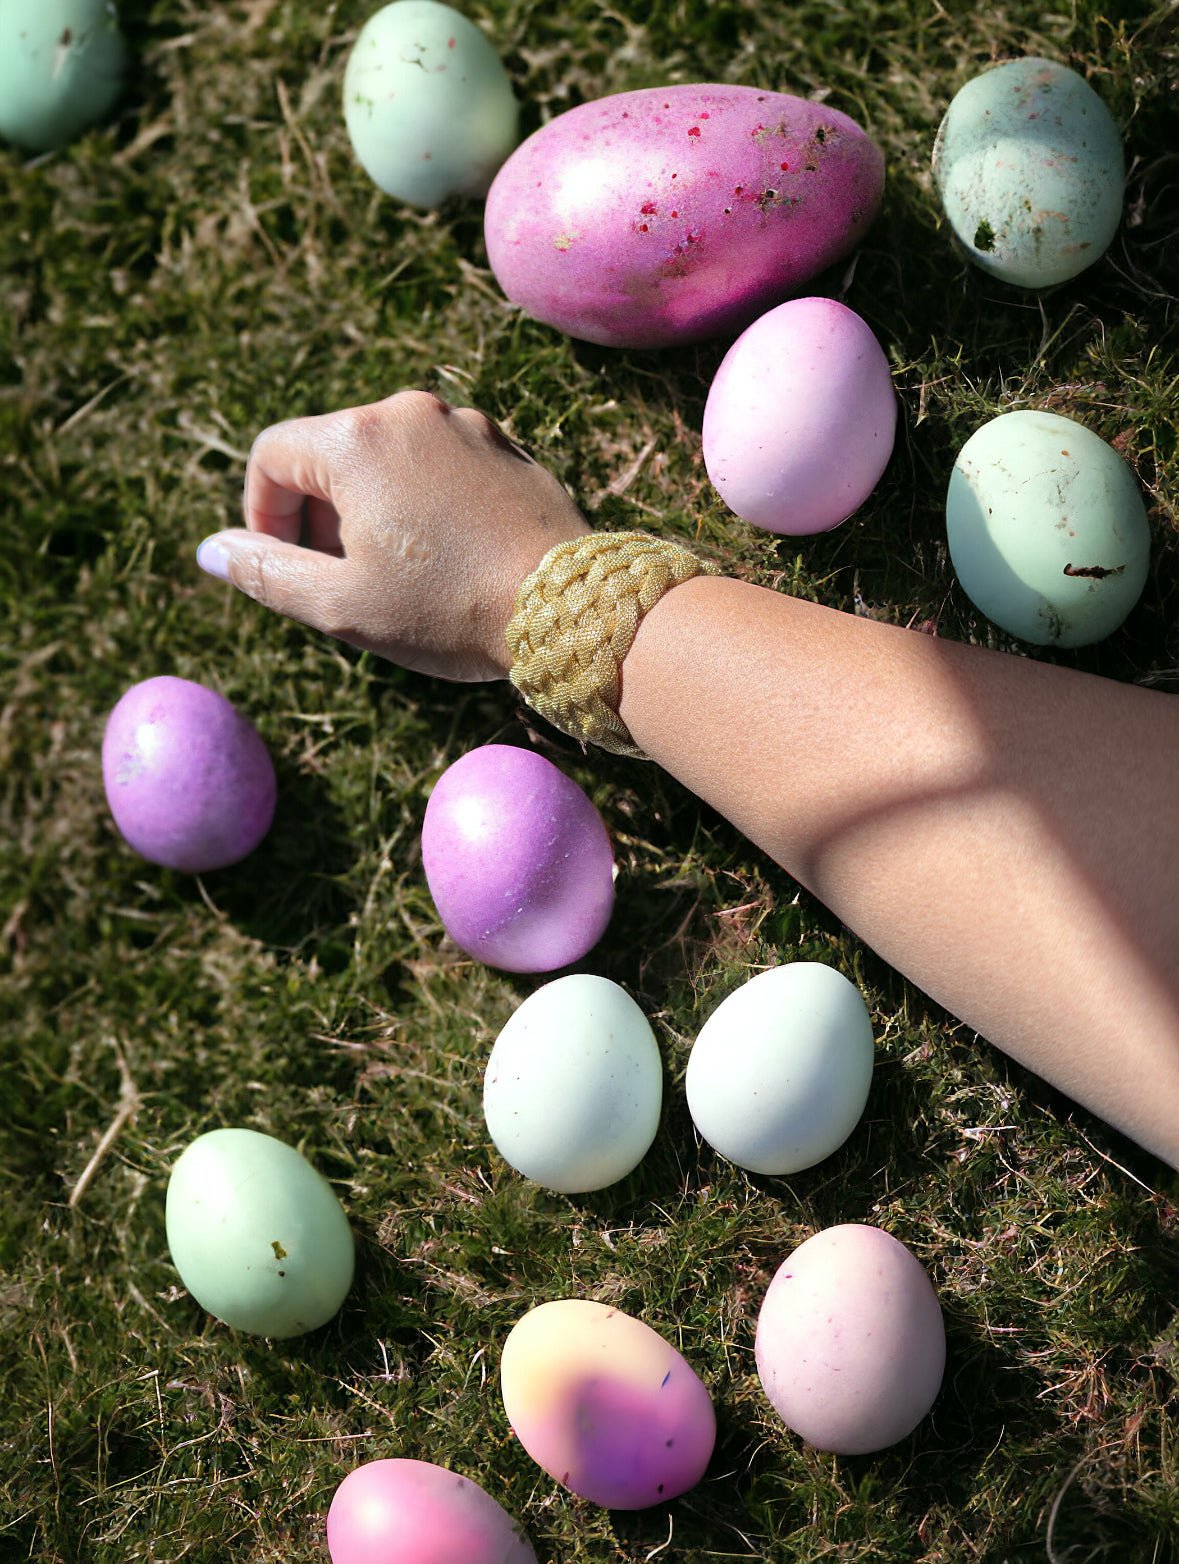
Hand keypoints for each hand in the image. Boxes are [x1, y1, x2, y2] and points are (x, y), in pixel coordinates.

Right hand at [196, 390, 590, 681]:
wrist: (569, 610)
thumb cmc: (450, 610)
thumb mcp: (341, 605)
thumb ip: (266, 572)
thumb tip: (213, 550)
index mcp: (357, 439)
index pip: (272, 455)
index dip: (263, 514)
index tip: (283, 566)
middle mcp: (411, 413)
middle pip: (331, 451)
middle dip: (318, 514)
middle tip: (338, 581)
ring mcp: (467, 426)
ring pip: (390, 460)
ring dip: (373, 511)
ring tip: (397, 577)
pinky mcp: (508, 449)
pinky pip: (441, 467)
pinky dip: (424, 504)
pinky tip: (447, 563)